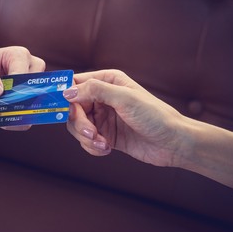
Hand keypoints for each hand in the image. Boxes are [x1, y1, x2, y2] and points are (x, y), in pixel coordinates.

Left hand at [0, 46, 44, 128]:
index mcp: (19, 55)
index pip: (23, 76)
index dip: (9, 90)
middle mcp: (31, 69)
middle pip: (33, 92)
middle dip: (10, 104)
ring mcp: (31, 86)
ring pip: (32, 108)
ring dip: (10, 115)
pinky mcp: (27, 101)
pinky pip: (26, 118)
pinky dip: (10, 121)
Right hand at [63, 69, 187, 166]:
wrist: (172, 143)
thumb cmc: (154, 115)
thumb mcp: (125, 98)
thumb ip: (95, 91)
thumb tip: (67, 92)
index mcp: (107, 82)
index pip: (76, 84)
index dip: (65, 96)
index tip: (60, 110)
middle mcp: (102, 98)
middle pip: (73, 108)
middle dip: (79, 123)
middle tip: (91, 134)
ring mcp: (103, 117)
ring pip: (77, 126)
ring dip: (86, 138)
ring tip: (103, 144)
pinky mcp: (105, 135)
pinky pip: (86, 140)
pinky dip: (92, 147)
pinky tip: (107, 149)